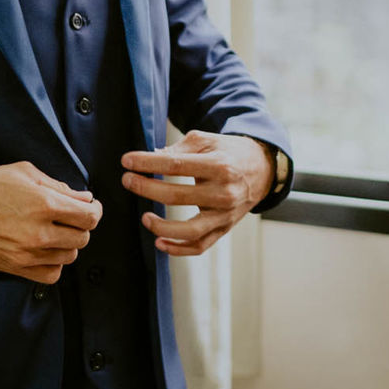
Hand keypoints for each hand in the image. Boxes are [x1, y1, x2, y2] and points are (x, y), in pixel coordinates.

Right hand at [0, 161, 102, 283]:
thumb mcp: (24, 172)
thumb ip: (58, 185)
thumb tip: (84, 198)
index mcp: (44, 203)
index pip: (89, 217)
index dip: (95, 211)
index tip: (90, 207)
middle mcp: (39, 232)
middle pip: (83, 238)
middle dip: (82, 226)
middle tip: (72, 217)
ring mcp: (27, 253)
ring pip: (69, 257)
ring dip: (68, 244)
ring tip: (56, 232)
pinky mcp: (15, 268)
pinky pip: (51, 275)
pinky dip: (55, 264)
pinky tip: (46, 250)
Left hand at [120, 130, 272, 255]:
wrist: (261, 169)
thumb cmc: (228, 152)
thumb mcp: (206, 141)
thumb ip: (178, 149)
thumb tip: (150, 159)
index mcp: (220, 165)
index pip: (175, 165)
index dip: (147, 163)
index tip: (127, 160)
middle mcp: (224, 192)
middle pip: (177, 196)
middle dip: (146, 188)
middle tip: (127, 180)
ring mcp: (225, 214)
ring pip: (190, 230)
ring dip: (161, 226)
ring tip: (144, 217)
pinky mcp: (224, 228)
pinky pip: (200, 245)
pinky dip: (178, 248)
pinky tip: (160, 242)